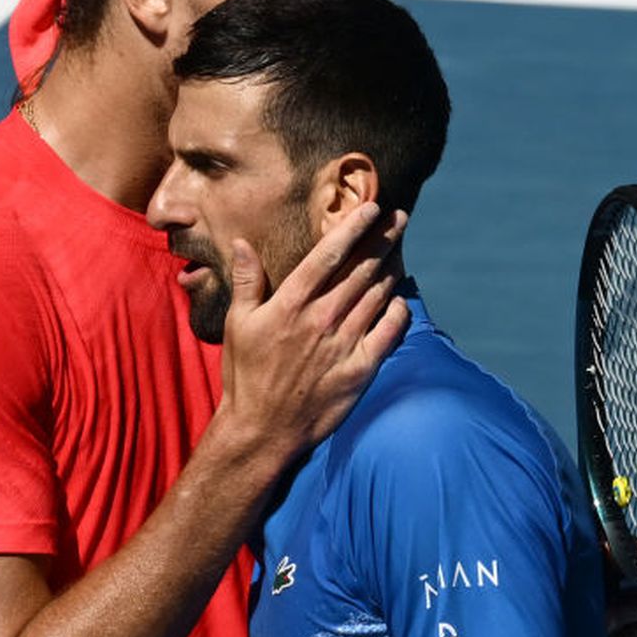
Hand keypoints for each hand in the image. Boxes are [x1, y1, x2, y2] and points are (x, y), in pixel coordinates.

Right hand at [218, 203, 408, 474]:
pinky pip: (389, 333)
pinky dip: (398, 311)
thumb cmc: (246, 376)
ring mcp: (344, 345)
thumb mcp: (236, 325)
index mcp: (291, 305)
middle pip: (361, 269)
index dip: (353, 227)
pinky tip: (399, 299)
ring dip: (391, 268)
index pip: (328, 255)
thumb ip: (245, 282)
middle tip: (399, 218)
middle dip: (383, 239)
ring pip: (377, 295)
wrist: (263, 429)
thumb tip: (243, 243)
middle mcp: (321, 320)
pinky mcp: (360, 370)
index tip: (370, 207)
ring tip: (400, 248)